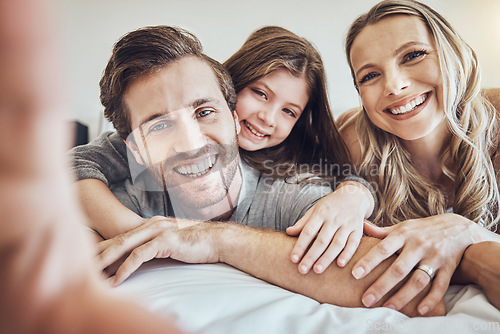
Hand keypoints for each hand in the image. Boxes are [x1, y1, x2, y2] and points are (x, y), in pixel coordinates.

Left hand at [96, 216, 220, 285]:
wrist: (217, 241)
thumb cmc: (196, 245)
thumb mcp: (172, 244)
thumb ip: (156, 246)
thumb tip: (144, 257)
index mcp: (151, 224)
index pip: (122, 236)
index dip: (104, 247)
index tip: (87, 259)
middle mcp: (152, 224)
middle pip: (118, 238)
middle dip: (97, 252)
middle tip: (79, 265)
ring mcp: (158, 230)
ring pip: (124, 245)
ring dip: (106, 261)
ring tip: (90, 274)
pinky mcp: (165, 241)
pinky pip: (139, 255)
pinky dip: (126, 268)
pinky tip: (117, 281)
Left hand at [286, 181, 372, 273]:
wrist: (354, 196)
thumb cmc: (330, 206)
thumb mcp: (315, 209)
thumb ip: (302, 223)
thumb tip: (288, 232)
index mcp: (320, 213)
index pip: (308, 231)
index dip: (300, 246)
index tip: (293, 259)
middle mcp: (333, 219)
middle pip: (321, 240)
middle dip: (311, 256)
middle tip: (302, 270)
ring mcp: (347, 224)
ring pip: (336, 243)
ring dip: (327, 258)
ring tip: (317, 270)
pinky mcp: (358, 229)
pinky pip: (353, 243)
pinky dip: (347, 254)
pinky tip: (340, 264)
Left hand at [352, 214, 484, 314]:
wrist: (457, 228)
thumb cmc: (422, 229)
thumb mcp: (402, 227)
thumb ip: (381, 231)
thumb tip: (360, 225)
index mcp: (404, 235)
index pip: (383, 249)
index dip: (369, 261)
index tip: (355, 274)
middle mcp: (418, 246)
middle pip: (399, 269)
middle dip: (382, 285)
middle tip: (366, 300)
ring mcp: (434, 257)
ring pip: (418, 280)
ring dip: (403, 296)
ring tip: (387, 308)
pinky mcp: (448, 268)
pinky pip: (440, 286)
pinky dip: (431, 299)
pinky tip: (419, 310)